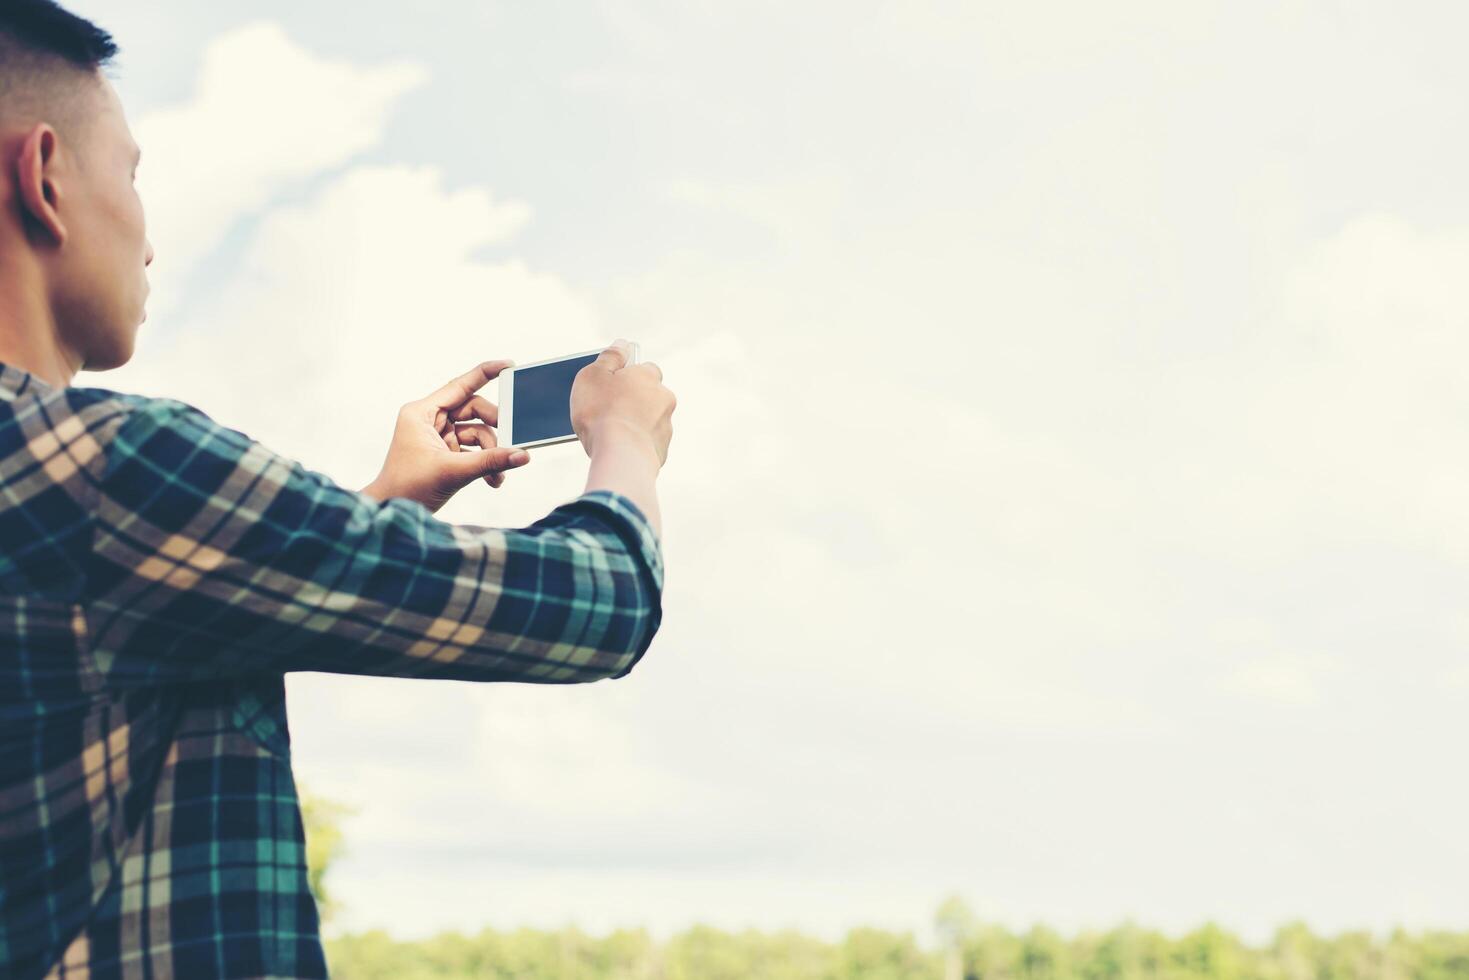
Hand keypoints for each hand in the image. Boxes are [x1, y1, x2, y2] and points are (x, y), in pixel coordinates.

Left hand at [362, 359, 529, 512]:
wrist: (393, 512)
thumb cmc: (408, 488)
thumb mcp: (453, 472)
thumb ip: (490, 461)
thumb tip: (522, 455)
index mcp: (422, 413)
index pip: (459, 386)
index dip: (485, 374)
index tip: (509, 366)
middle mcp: (429, 420)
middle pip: (474, 411)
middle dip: (494, 430)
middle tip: (511, 443)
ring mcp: (438, 437)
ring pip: (477, 433)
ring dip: (491, 453)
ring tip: (497, 476)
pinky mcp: (445, 453)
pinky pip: (473, 450)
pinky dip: (484, 463)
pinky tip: (493, 480)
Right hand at [570, 340, 676, 465]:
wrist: (621, 456)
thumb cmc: (602, 413)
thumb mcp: (594, 375)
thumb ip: (610, 357)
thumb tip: (622, 344)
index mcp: (648, 376)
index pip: (644, 368)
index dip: (626, 375)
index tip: (611, 384)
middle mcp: (663, 398)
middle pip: (648, 395)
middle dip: (632, 401)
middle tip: (607, 411)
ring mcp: (665, 426)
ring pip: (649, 420)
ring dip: (634, 423)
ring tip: (610, 434)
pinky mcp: (661, 451)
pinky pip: (647, 443)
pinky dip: (636, 444)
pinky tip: (618, 449)